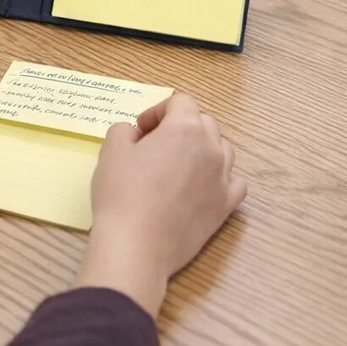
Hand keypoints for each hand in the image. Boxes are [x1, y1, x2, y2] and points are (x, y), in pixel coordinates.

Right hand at [73, 92, 245, 318]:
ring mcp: (223, 179)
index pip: (180, 101)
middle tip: (154, 145)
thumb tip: (136, 135)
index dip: (157, 111)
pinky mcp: (226, 207)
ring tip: (178, 165)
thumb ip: (124, 130)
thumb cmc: (122, 192)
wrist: (137, 244)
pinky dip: (220, 178)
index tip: (140, 129)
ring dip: (202, 149)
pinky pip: (234, 182)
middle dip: (180, 126)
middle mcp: (211, 149)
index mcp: (185, 128)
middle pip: (204, 122)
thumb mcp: (111, 149)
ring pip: (222, 149)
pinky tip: (201, 187)